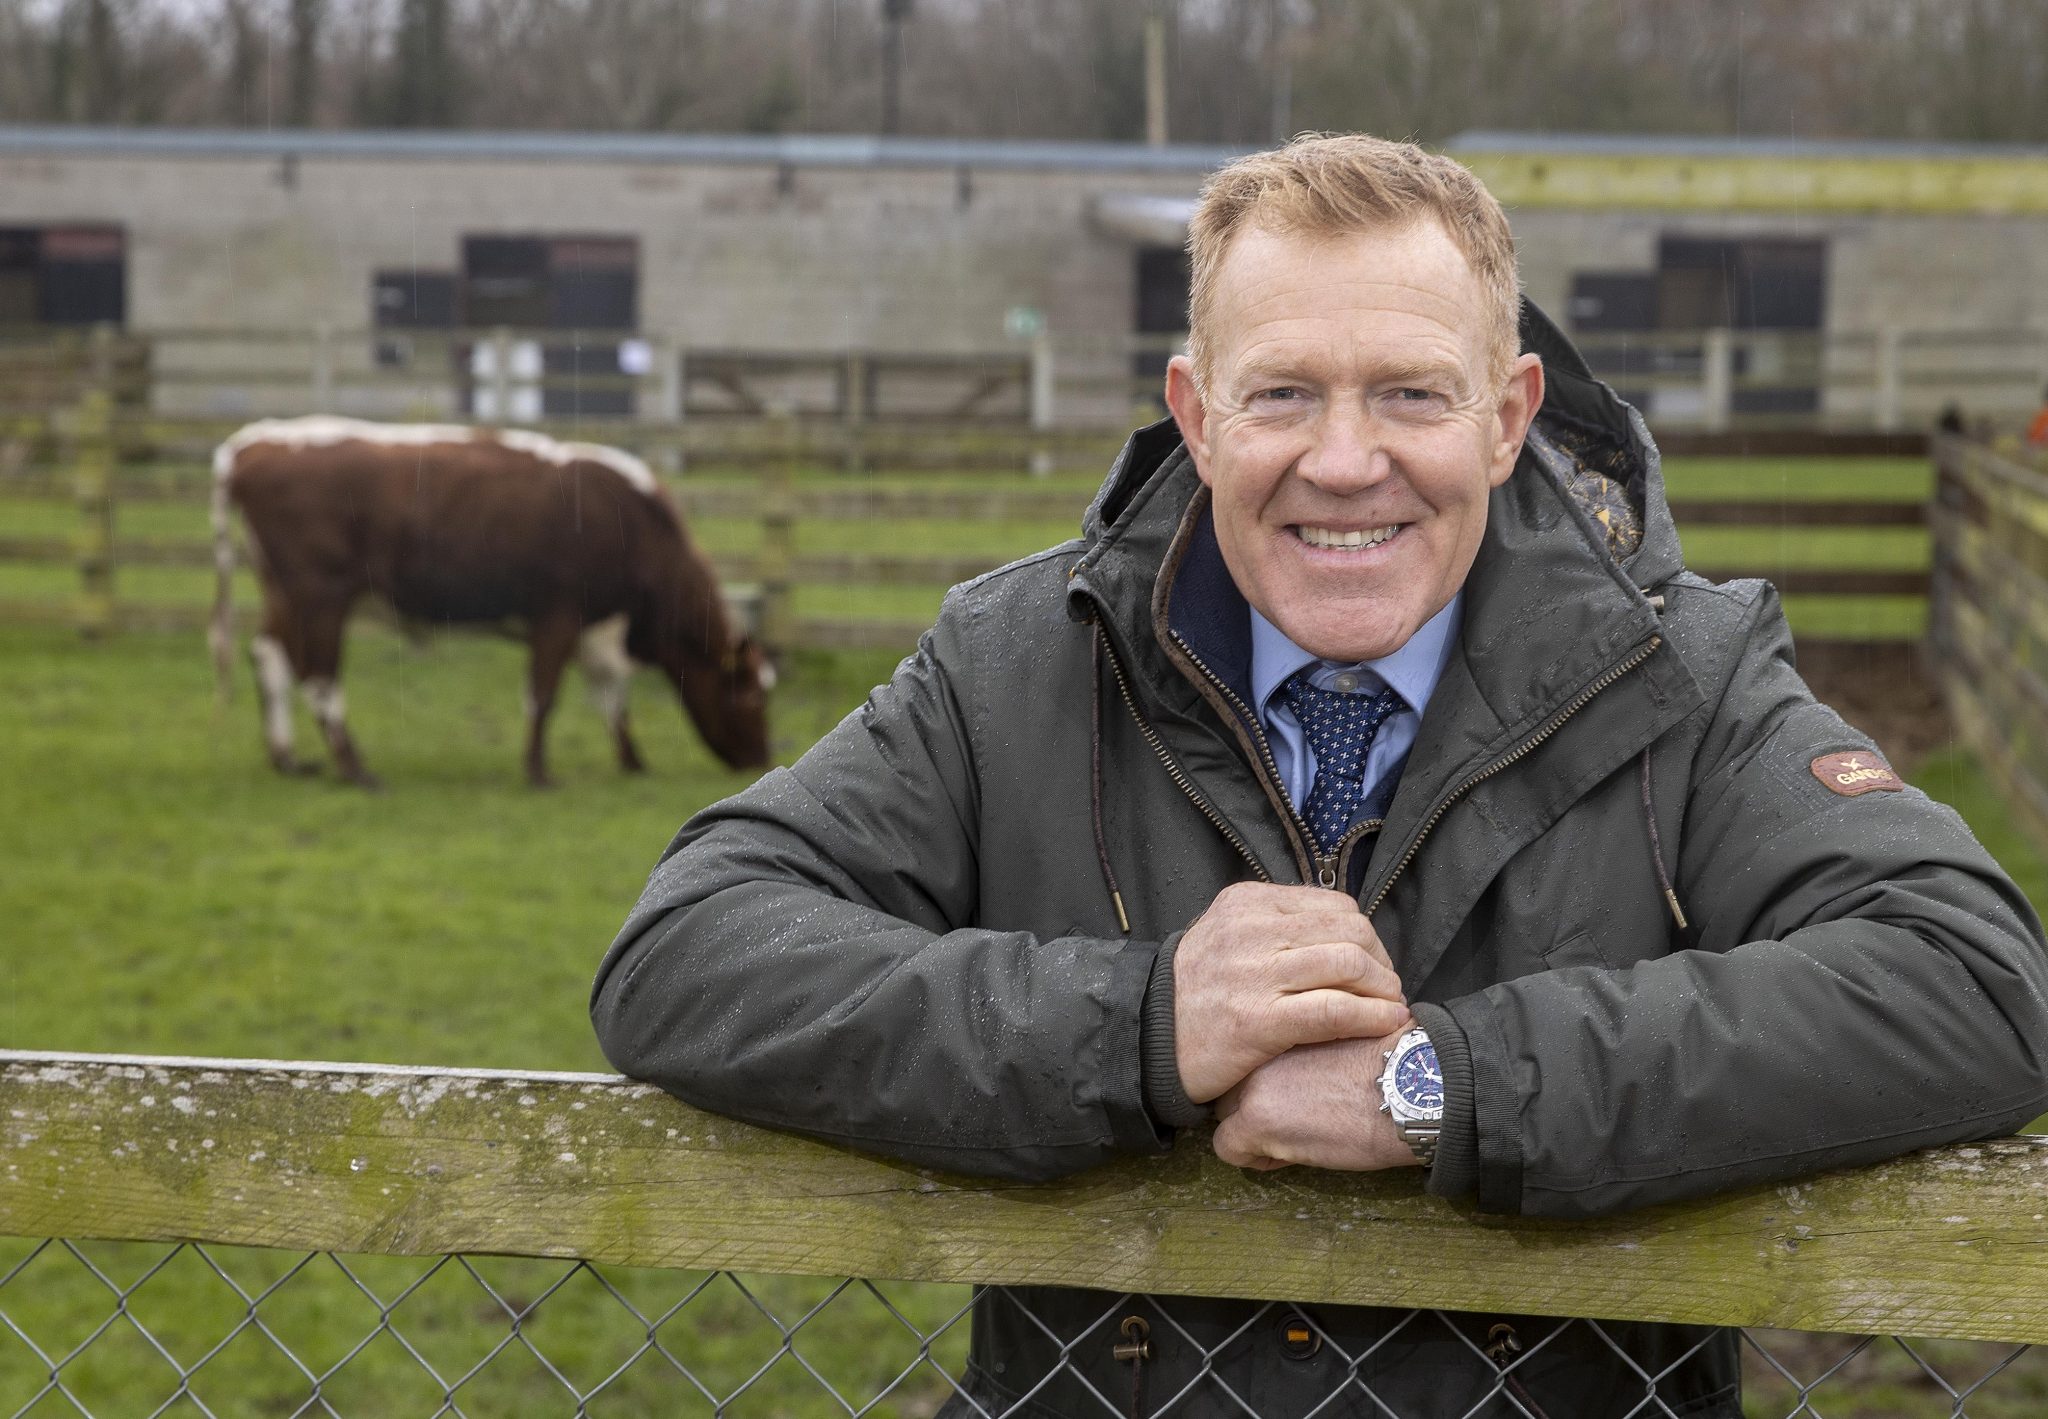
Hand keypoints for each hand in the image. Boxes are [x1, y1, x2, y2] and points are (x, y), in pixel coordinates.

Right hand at [1173, 882, 1409, 1103]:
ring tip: (1389, 1008)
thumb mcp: (1224, 935)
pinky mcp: (1258, 1020)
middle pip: (1350, 931)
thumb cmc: (1194, 992)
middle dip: (1382, 962)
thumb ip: (1272, 925)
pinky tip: (1386, 1025)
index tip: (1374, 965)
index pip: (1334, 906)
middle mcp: (1252, 929)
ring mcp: (1255, 974)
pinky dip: (1371, 1016)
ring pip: (1348, 963)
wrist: (1145, 1038)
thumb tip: (1338, 931)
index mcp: (1248, 903)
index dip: (1367, 937)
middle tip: (1388, 990)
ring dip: (1383, 988)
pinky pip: (1333, 1010)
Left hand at [1212, 1032, 1416, 1171]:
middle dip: (1255, 1104)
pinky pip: (1229, 1148)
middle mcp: (1258, 1049)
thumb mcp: (1348, 1035)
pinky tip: (1290, 1157)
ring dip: (1253, 1130)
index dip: (1270, 1079)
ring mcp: (1253, 1083)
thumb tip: (1312, 1066)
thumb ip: (1316, 1046)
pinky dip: (1255, 1158)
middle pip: (1232, 1082)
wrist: (1414, 1083)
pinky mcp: (1258, 1120)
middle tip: (1293, 1118)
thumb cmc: (1398, 1064)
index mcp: (1282, 1024)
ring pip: (1225, 1113)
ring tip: (1294, 1138)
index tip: (1298, 1092)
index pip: (1251, 1054)